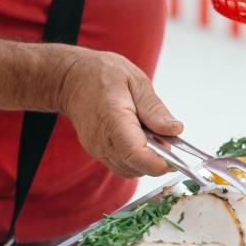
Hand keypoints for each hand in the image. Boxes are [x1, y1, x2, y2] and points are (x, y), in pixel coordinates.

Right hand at [57, 48, 182, 177]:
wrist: (70, 80)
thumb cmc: (101, 75)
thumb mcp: (135, 80)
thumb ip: (154, 108)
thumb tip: (174, 130)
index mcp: (113, 118)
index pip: (135, 153)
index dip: (158, 162)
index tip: (175, 158)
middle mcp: (102, 140)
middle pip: (135, 167)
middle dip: (157, 160)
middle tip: (165, 138)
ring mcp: (98, 149)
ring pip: (130, 170)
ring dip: (146, 160)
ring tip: (150, 135)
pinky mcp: (98, 153)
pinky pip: (122, 165)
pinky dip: (136, 159)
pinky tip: (138, 139)